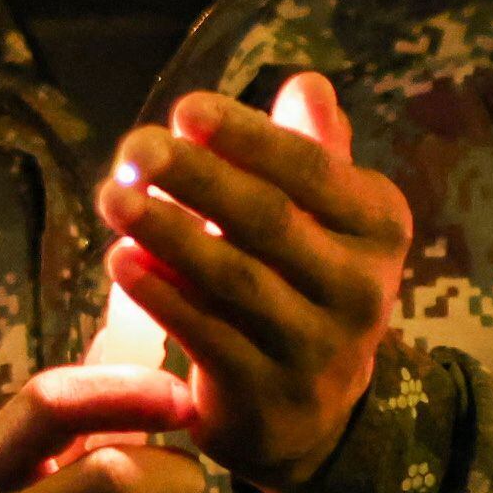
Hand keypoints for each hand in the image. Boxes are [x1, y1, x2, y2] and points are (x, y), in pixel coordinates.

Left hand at [95, 73, 411, 488]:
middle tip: (134, 148)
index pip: (311, 169)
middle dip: (197, 179)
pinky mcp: (269, 396)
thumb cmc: (303, 282)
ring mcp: (318, 348)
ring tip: (113, 197)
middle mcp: (361, 288)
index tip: (184, 110)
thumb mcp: (322, 217)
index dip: (246, 137)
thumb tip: (308, 85)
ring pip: (235, 279)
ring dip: (168, 233)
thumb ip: (312, 150)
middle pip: (269, 220)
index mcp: (379, 227)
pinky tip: (121, 261)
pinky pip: (207, 336)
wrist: (311, 408)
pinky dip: (162, 296)